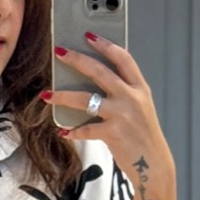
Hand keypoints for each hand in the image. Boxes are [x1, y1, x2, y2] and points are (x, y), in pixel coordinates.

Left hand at [44, 30, 179, 199]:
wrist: (153, 166)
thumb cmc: (142, 136)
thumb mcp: (139, 110)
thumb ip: (122, 94)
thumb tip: (92, 84)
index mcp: (139, 88)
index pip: (123, 58)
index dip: (105, 44)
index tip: (88, 34)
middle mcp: (132, 98)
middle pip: (100, 72)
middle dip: (77, 60)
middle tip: (59, 51)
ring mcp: (122, 115)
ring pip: (86, 100)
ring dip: (63, 96)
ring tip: (46, 95)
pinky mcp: (113, 134)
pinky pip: (86, 129)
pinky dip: (73, 130)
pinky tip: (62, 131)